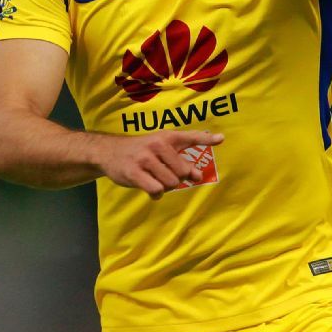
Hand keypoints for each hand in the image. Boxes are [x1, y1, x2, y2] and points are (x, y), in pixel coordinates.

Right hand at [96, 130, 224, 199]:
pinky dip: (156, 194)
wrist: (110, 152)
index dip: (206, 139)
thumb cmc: (141, 152)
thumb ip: (180, 160)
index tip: (221, 139)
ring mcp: (145, 159)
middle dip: (177, 179)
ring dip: (165, 187)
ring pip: (170, 183)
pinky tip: (150, 190)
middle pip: (182, 172)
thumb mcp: (160, 149)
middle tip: (165, 175)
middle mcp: (157, 145)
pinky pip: (156, 190)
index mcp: (166, 137)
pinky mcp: (134, 172)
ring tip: (155, 180)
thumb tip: (198, 175)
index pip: (190, 137)